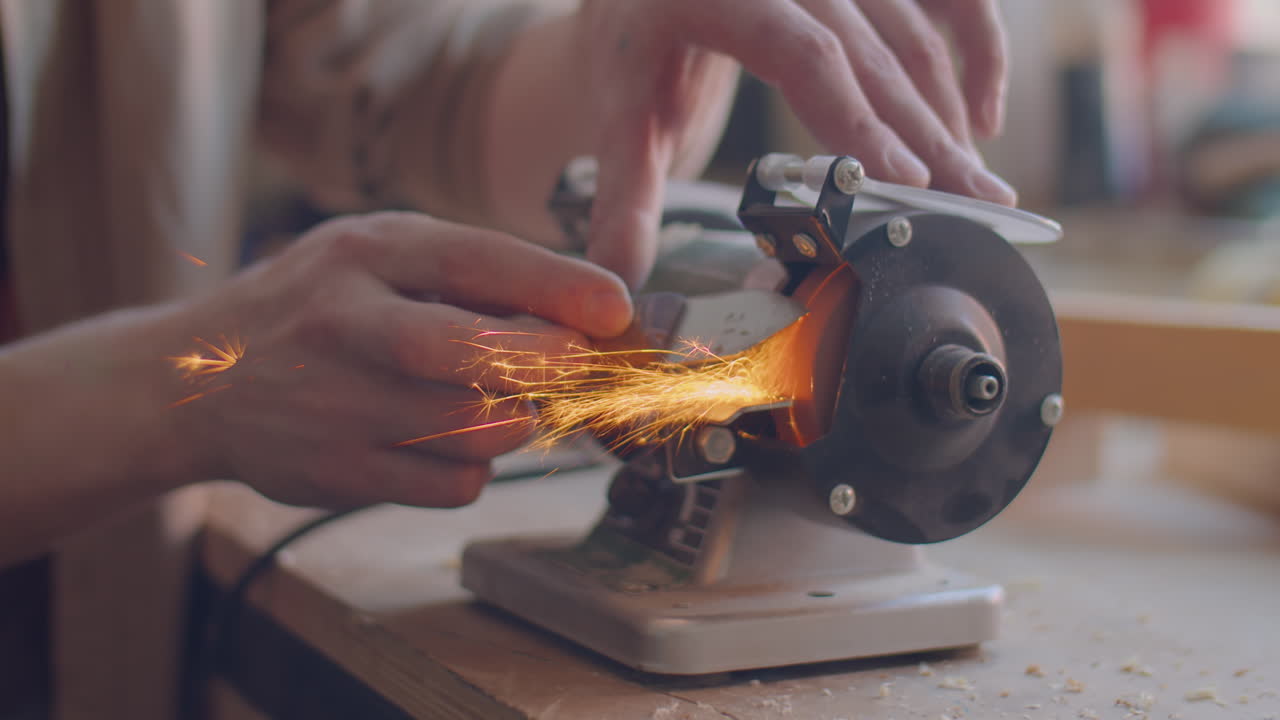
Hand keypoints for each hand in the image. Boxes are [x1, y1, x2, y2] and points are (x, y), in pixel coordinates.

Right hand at [170, 212, 631, 508]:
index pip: (476, 262)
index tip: (616, 309)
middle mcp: (345, 324)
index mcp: (364, 253)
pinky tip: (448, 441)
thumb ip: (466, 274)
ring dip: (516, 421)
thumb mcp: (376, 256)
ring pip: (476, 428)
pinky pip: (452, 484)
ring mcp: (337, 405)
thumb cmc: (315, 307)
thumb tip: (580, 311)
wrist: (199, 380)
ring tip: (501, 401)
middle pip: (470, 354)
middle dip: (546, 364)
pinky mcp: (338, 474)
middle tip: (579, 368)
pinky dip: (475, 467)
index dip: (558, 287)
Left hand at [577, 0, 1012, 288]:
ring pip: (915, 35)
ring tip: (980, 190)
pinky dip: (974, 48)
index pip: (802, 52)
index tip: (903, 177)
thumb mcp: (618, 113)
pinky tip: (984, 115)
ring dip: (951, 115)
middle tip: (973, 208)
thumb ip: (622, 197)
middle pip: (876, 52)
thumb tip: (617, 285)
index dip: (857, 116)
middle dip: (929, 136)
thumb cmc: (632, 44)